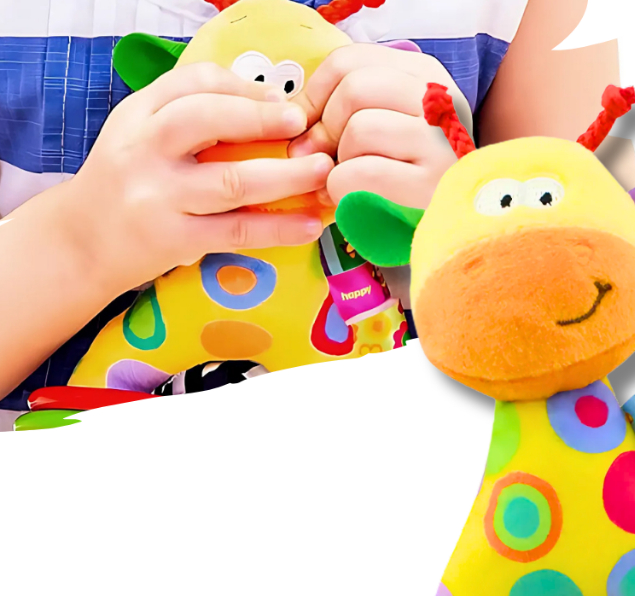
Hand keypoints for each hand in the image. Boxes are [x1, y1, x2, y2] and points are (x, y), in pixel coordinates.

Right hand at [67, 62, 334, 293]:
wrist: (81, 243)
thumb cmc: (127, 186)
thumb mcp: (141, 137)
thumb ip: (187, 118)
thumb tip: (265, 106)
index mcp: (138, 115)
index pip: (192, 84)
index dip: (242, 88)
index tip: (282, 100)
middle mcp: (145, 150)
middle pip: (207, 120)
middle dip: (262, 118)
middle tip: (304, 125)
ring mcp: (159, 197)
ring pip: (232, 180)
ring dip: (286, 176)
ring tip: (322, 173)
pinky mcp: (175, 240)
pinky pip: (237, 231)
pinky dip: (278, 228)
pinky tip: (309, 225)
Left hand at [288, 44, 469, 211]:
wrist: (451, 230)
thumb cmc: (408, 178)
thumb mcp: (386, 127)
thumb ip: (345, 108)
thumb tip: (293, 121)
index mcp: (424, 77)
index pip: (348, 61)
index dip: (315, 96)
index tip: (309, 127)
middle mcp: (439, 102)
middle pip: (352, 89)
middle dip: (325, 129)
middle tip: (325, 162)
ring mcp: (439, 144)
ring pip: (359, 129)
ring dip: (340, 163)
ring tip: (352, 183)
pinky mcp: (430, 186)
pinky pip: (362, 174)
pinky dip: (344, 190)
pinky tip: (355, 202)